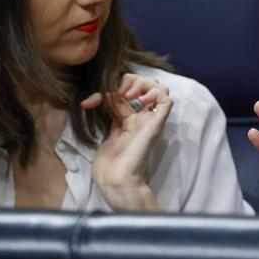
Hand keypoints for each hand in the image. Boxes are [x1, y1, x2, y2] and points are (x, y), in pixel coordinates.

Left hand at [82, 73, 172, 210]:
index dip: (112, 87)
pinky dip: (155, 94)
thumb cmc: (108, 162)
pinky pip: (167, 101)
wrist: (114, 178)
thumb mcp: (103, 128)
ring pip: (161, 87)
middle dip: (132, 79)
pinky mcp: (156, 125)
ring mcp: (150, 120)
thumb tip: (91, 97)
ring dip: (144, 84)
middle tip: (120, 93)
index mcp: (129, 117)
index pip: (129, 88)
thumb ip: (105, 111)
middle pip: (148, 83)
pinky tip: (142, 102)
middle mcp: (142, 116)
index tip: (94, 100)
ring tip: (131, 95)